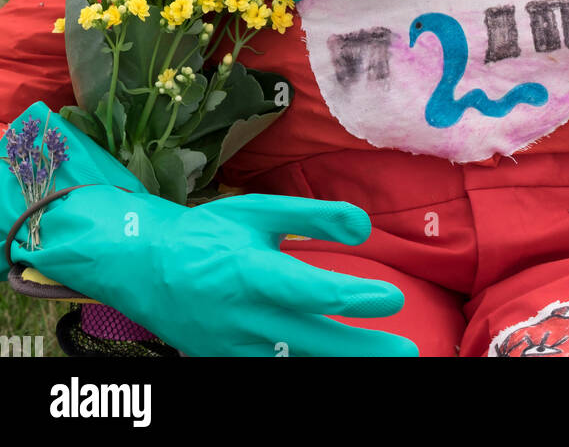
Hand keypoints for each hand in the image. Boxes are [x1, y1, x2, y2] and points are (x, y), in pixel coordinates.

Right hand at [3, 104, 414, 356]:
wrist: (147, 268)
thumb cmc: (209, 233)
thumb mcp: (258, 211)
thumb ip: (312, 216)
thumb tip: (364, 225)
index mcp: (250, 273)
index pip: (311, 291)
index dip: (353, 296)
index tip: (392, 297)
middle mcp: (244, 317)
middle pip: (313, 341)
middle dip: (362, 350)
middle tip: (407, 352)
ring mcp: (236, 347)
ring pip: (296, 364)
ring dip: (341, 365)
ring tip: (383, 364)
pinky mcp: (229, 362)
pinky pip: (274, 371)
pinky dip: (307, 371)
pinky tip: (338, 367)